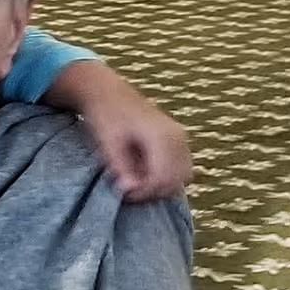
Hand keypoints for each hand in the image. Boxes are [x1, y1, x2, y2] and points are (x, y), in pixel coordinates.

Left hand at [50, 60, 192, 200]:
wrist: (110, 95)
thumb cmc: (107, 116)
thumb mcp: (108, 143)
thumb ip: (121, 168)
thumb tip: (130, 190)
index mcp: (162, 135)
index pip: (162, 177)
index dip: (144, 192)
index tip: (124, 194)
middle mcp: (178, 136)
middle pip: (176, 179)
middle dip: (153, 192)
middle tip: (129, 193)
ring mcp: (182, 138)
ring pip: (183, 177)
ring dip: (162, 187)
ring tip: (137, 184)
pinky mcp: (181, 141)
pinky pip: (182, 169)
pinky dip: (168, 178)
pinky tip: (146, 175)